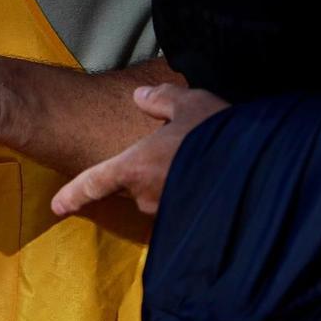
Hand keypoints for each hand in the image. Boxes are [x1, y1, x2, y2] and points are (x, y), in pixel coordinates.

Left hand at [50, 84, 230, 216]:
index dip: (73, 194)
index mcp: (135, 166)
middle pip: (133, 186)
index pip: (94, 182)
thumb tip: (141, 96)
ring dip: (171, 183)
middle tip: (176, 151)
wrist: (263, 170)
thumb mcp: (189, 104)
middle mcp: (146, 195)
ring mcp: (169, 213)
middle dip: (147, 171)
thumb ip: (162, 100)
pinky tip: (212, 183)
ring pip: (159, 197)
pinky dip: (189, 196)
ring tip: (201, 163)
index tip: (57, 207)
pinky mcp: (193, 224)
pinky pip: (181, 208)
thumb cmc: (219, 134)